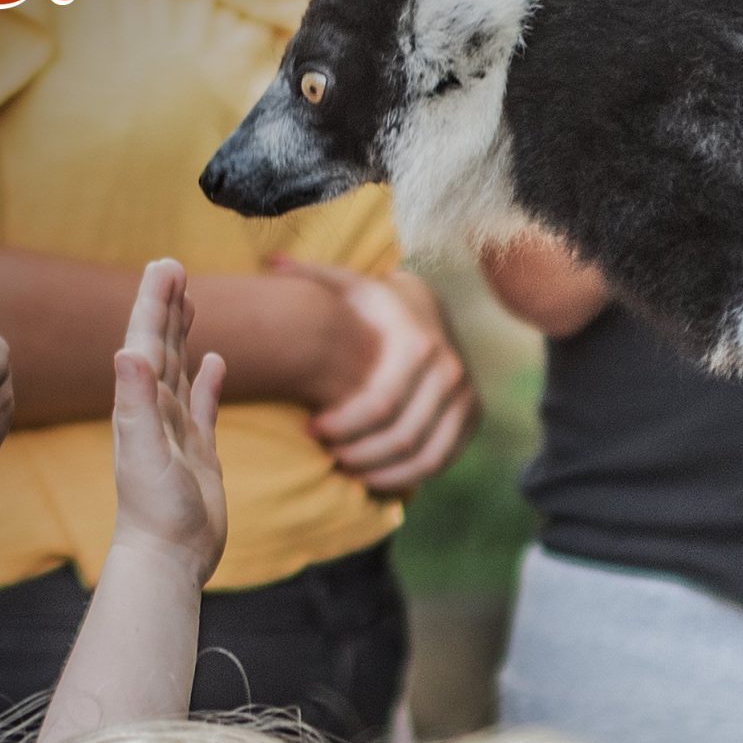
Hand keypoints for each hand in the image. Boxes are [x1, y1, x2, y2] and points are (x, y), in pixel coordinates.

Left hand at [111, 259, 225, 588]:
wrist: (170, 558)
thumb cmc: (155, 510)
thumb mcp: (144, 452)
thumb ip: (136, 403)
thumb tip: (128, 352)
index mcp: (142, 404)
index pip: (147, 340)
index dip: (154, 302)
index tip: (165, 265)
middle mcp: (156, 411)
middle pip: (162, 345)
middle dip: (166, 305)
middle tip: (173, 266)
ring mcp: (177, 430)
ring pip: (181, 368)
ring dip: (183, 333)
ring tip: (189, 299)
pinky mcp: (199, 450)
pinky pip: (204, 404)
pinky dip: (209, 380)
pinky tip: (215, 360)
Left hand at [275, 258, 478, 495]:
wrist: (426, 305)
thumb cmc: (373, 304)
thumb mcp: (347, 287)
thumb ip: (309, 278)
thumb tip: (270, 264)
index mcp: (417, 340)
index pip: (380, 402)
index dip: (343, 425)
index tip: (311, 428)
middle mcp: (449, 368)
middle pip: (401, 436)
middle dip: (357, 453)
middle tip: (326, 453)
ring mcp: (465, 393)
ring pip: (424, 456)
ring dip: (380, 472)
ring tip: (346, 467)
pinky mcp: (472, 414)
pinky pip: (441, 460)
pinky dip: (408, 478)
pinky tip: (375, 477)